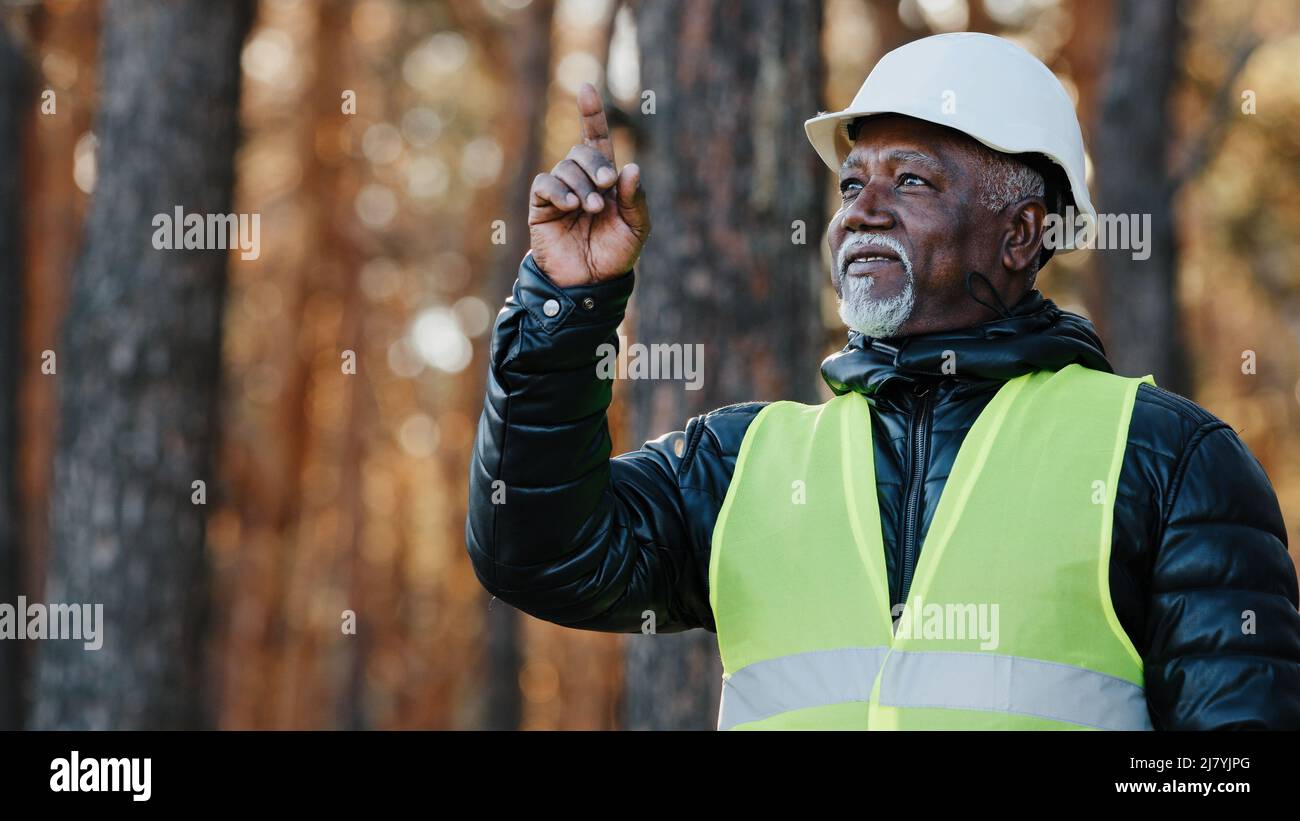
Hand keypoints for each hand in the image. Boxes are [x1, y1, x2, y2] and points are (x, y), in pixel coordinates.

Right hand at [528, 83, 650, 286]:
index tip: (586, 88)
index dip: (591, 114)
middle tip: (606, 186)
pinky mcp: (541, 206)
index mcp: (605, 180)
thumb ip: (636, 200)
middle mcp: (581, 180)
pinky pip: (545, 183)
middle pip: (582, 151)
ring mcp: (560, 192)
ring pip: (565, 166)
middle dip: (595, 164)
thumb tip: (631, 167)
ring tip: (590, 209)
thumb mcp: (636, 229)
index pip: (596, 139)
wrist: (589, 284)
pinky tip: (570, 205)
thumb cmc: (615, 256)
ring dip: (581, 184)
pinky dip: (559, 190)